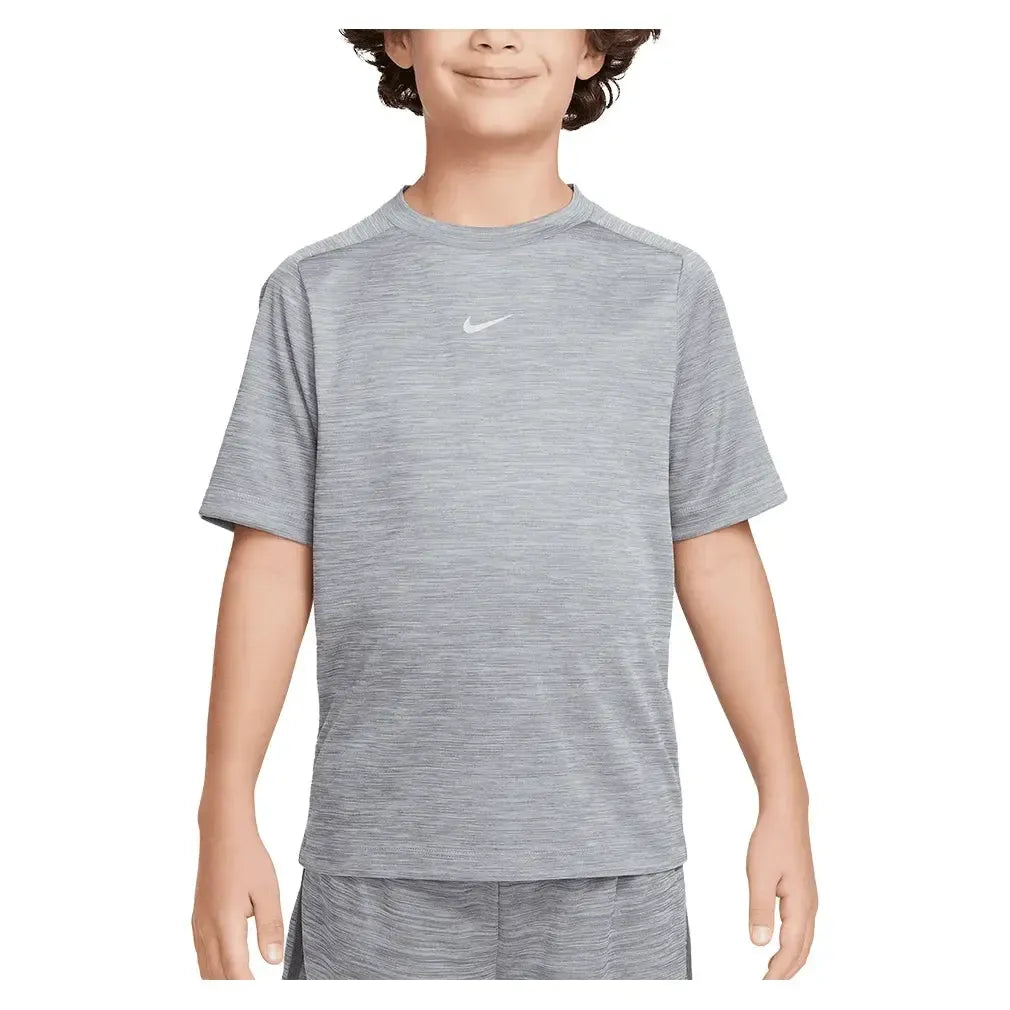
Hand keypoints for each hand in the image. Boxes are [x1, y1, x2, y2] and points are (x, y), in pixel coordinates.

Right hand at [192, 823, 284, 978]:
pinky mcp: (198, 919)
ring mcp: (199, 925)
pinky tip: (225, 971)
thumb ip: (270, 928)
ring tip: (241, 987)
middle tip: (252, 993)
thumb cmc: (247, 859)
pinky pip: (202, 955)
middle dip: (233, 990)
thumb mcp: (268, 891)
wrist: (222, 834)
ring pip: (206, 968)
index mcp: (225, 924)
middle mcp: (207, 929)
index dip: (246, 989)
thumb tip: (273, 961)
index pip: (235, 972)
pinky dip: (213, 970)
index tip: (260, 997)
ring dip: (222, 983)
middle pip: (217, 977)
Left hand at [746, 801, 817, 978]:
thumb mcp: (759, 875)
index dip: (778, 972)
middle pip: (802, 950)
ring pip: (804, 939)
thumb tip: (759, 943)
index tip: (765, 987)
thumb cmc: (772, 840)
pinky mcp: (803, 891)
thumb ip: (760, 910)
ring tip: (774, 972)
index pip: (791, 949)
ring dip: (792, 959)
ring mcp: (809, 898)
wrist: (786, 814)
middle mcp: (809, 906)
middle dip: (787, 971)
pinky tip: (782, 943)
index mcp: (800, 905)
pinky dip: (794, 943)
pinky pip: (802, 926)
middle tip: (769, 987)